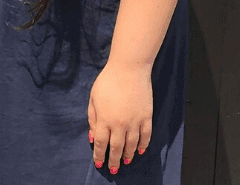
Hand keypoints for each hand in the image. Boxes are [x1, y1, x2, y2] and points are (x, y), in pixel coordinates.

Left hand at [88, 60, 153, 174]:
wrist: (129, 68)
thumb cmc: (108, 81)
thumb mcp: (93, 98)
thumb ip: (93, 119)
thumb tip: (93, 137)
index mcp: (105, 119)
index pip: (101, 144)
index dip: (99, 155)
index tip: (99, 163)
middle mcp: (120, 124)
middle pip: (116, 148)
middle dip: (114, 161)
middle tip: (113, 170)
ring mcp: (135, 121)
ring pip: (132, 145)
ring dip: (128, 155)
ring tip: (126, 162)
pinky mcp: (146, 117)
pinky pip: (146, 136)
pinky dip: (143, 145)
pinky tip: (140, 151)